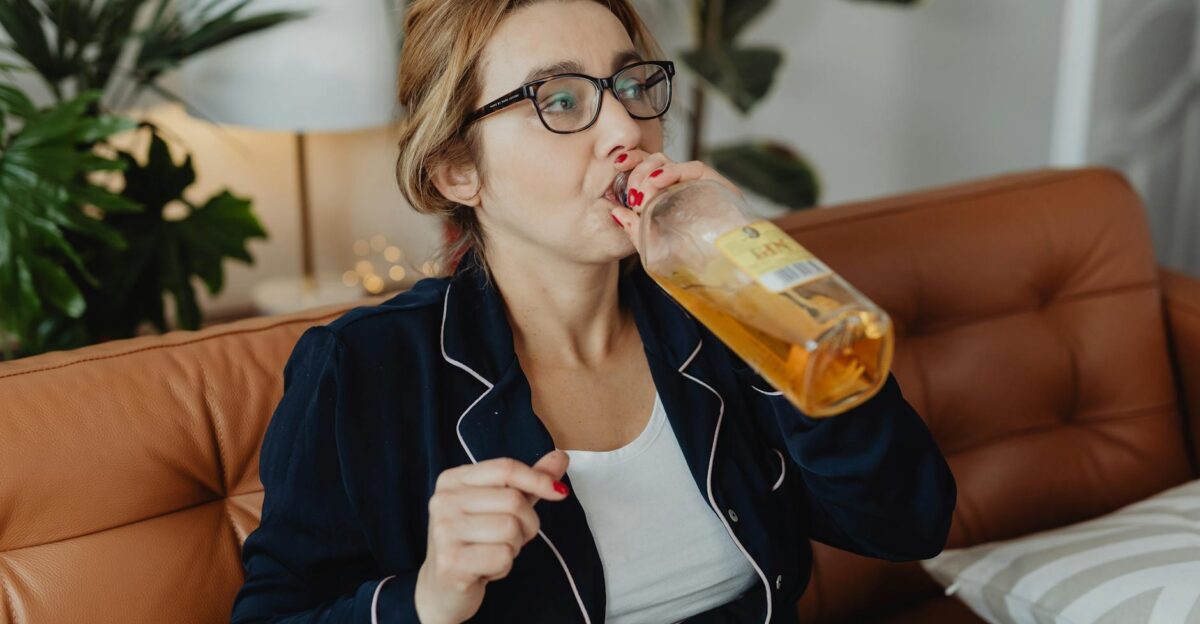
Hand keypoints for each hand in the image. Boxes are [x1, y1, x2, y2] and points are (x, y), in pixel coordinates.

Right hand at [414, 450, 570, 623]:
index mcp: (452, 480)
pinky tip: (485, 569)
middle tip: (510, 538)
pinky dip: (504, 566)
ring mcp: (445, 530)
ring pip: (511, 529)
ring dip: (514, 547)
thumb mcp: (500, 506)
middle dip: (527, 524)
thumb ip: (528, 481)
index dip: (538, 479)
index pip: (506, 468)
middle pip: (513, 500)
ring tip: (493, 552)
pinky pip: (504, 556)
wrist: (442, 589)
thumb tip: (561, 457)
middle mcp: (443, 501)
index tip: (559, 493)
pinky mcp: (451, 561)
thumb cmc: (475, 543)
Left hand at [608, 149, 744, 253]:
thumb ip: (634, 230)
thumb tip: (614, 212)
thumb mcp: (654, 247)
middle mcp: (679, 186)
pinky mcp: (716, 185)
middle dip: (637, 169)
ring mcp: (696, 184)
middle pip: (654, 161)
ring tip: (640, 194)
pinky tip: (657, 181)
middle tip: (631, 193)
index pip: (645, 168)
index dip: (631, 162)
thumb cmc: (689, 260)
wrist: (723, 270)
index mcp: (664, 195)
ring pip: (669, 162)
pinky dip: (673, 171)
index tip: (615, 165)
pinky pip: (693, 168)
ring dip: (650, 171)